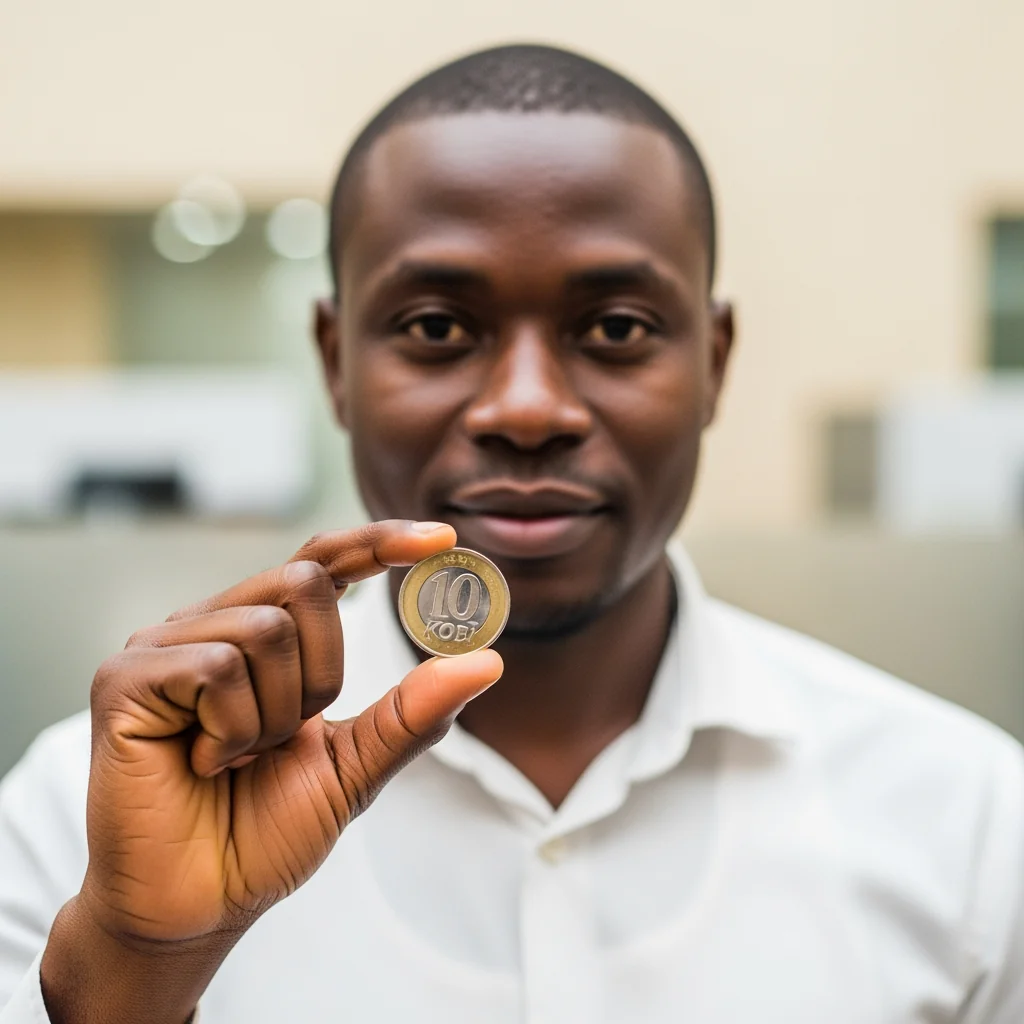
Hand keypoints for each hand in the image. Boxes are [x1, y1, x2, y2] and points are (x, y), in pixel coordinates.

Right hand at [40, 520, 501, 1023]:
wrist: (197, 905)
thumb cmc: (264, 831)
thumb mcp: (355, 766)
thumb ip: (412, 713)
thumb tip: (486, 662)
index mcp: (265, 634)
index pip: (324, 560)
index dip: (379, 541)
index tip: (443, 539)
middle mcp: (214, 623)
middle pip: (306, 581)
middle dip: (323, 672)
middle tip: (288, 735)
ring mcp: (165, 644)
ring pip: (267, 629)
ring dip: (276, 715)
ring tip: (237, 757)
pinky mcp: (127, 675)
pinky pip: (216, 666)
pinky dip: (233, 728)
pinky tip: (203, 763)